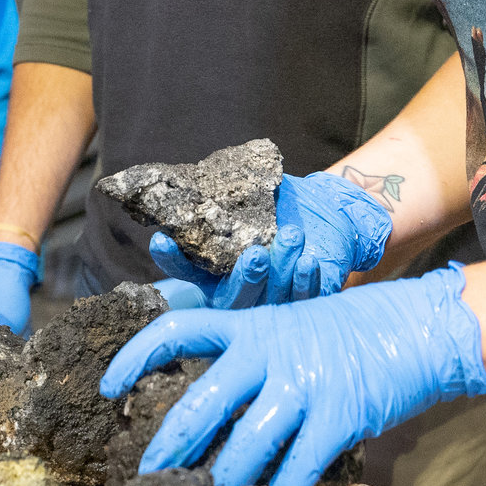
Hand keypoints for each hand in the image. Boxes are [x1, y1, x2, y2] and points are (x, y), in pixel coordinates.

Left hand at [98, 266, 485, 485]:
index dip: (135, 356)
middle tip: (147, 478)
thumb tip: (196, 412)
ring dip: (221, 481)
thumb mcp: (279, 327)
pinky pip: (297, 469)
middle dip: (169, 447)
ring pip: (245, 446)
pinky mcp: (337, 418)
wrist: (406, 328)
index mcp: (247, 326)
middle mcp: (269, 352)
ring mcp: (303, 386)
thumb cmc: (333, 333)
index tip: (106, 388)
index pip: (178, 330)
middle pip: (202, 403)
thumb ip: (240, 359)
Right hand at [144, 171, 391, 306]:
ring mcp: (268, 306)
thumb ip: (232, 198)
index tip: (161, 239)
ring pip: (271, 299)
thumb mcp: (254, 203)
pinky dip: (306, 282)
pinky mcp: (301, 309)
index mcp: (213, 272)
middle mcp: (235, 294)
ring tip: (293, 238)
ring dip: (281, 270)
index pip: (184, 269)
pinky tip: (309, 261)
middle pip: (233, 298)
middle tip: (256, 254)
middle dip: (245, 277)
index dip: (171, 258)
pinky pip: (302, 301)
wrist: (324, 222)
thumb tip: (205, 177)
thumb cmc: (279, 209)